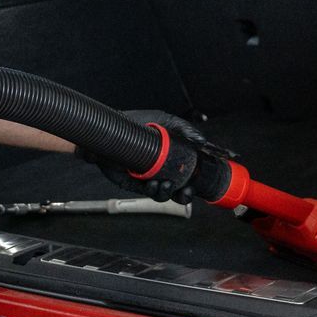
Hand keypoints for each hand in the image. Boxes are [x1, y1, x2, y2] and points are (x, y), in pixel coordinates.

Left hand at [80, 110, 232, 202]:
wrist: (112, 129)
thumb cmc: (137, 123)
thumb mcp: (165, 121)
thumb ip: (185, 129)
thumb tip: (202, 141)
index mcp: (173, 157)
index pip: (191, 173)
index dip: (200, 180)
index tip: (203, 181)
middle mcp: (164, 169)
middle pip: (180, 190)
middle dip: (186, 195)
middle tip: (187, 190)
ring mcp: (150, 177)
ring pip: (165, 194)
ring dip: (169, 193)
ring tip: (166, 183)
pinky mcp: (135, 183)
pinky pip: (149, 193)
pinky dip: (154, 191)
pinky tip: (154, 184)